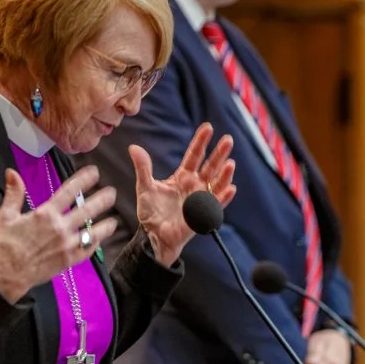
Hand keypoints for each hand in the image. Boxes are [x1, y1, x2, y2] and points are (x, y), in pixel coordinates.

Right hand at [0, 166, 117, 302]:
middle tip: (111, 193)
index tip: (94, 172)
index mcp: (45, 214)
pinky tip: (100, 239)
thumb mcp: (5, 216)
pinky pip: (87, 250)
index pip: (69, 191)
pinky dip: (95, 244)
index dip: (84, 180)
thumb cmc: (4, 246)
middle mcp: (60, 228)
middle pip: (87, 209)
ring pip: (92, 231)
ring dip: (105, 224)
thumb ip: (14, 193)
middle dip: (102, 199)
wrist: (6, 276)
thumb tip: (12, 172)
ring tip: (113, 219)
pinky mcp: (68, 260)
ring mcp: (66, 245)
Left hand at [128, 122, 235, 265]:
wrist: (152, 236)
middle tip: (228, 139)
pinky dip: (223, 198)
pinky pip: (216, 205)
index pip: (194, 155)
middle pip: (210, 166)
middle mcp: (195, 186)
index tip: (207, 127)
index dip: (201, 141)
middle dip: (219, 153)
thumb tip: (134, 147)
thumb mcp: (144, 187)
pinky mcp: (202, 215)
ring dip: (225, 174)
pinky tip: (230, 188)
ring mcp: (200, 200)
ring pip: (217, 184)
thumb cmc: (151, 213)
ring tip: (230, 163)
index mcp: (183, 177)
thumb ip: (143, 168)